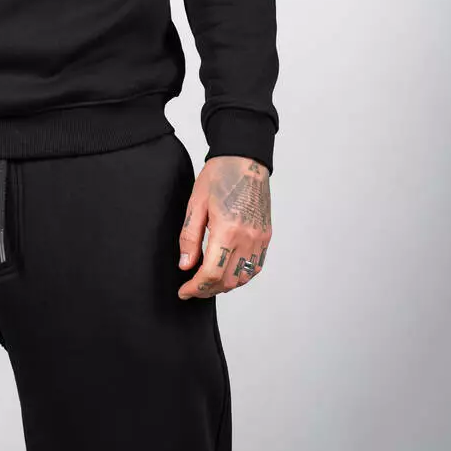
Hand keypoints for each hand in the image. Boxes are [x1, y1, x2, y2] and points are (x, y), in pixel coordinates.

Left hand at [177, 155, 270, 298]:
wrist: (245, 160)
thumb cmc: (219, 176)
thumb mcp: (196, 204)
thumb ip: (190, 238)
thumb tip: (185, 266)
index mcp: (228, 230)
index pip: (212, 274)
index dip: (196, 288)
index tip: (184, 290)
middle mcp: (248, 238)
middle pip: (228, 281)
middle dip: (207, 289)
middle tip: (192, 287)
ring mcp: (260, 239)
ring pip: (243, 278)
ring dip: (224, 285)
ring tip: (207, 281)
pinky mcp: (266, 236)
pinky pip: (255, 267)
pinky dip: (241, 275)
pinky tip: (227, 271)